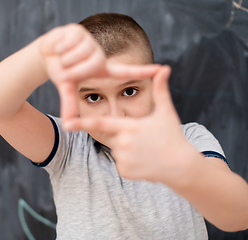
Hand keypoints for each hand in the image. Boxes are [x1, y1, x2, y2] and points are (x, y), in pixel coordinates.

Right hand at [39, 24, 160, 121]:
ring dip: (63, 59)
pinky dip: (59, 48)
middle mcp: (99, 55)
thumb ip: (69, 105)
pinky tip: (60, 46)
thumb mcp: (66, 88)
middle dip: (71, 70)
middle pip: (87, 67)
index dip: (143, 71)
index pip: (125, 71)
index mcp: (101, 68)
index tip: (163, 70)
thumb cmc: (60, 71)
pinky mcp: (78, 30)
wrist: (45, 54)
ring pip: (77, 56)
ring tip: (63, 56)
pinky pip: (69, 44)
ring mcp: (90, 41)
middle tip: (66, 67)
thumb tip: (68, 126)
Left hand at [65, 66, 194, 181]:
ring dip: (127, 148)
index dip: (82, 123)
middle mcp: (123, 143)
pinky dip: (129, 161)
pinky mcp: (124, 171)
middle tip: (143, 139)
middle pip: (112, 136)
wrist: (181, 166)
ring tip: (146, 150)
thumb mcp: (166, 112)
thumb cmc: (173, 136)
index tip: (67, 123)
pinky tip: (144, 161)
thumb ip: (160, 89)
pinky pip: (120, 163)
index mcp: (129, 126)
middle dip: (123, 135)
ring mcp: (123, 159)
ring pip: (116, 149)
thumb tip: (164, 68)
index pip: (101, 124)